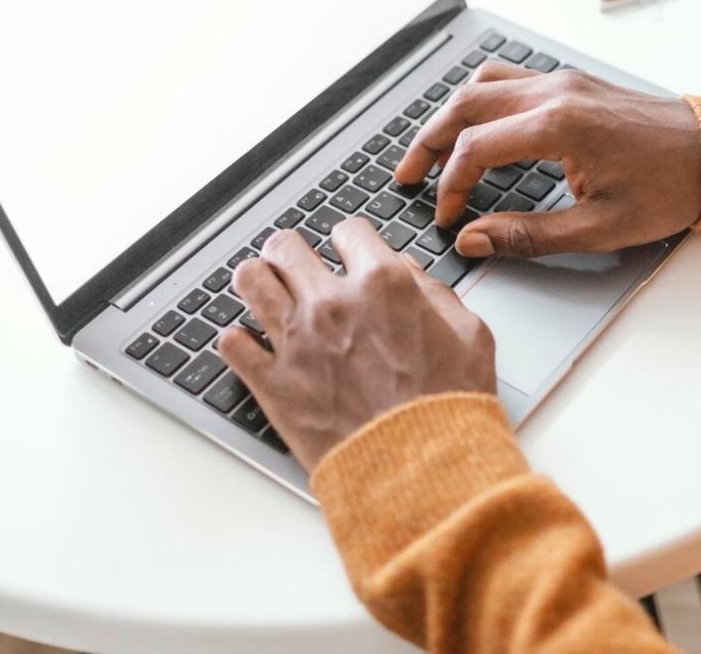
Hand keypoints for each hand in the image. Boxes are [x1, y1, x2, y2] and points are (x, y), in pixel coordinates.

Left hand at [218, 221, 495, 471]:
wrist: (422, 469)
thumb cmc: (450, 407)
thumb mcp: (469, 334)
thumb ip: (435, 293)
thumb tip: (409, 275)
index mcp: (383, 284)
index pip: (349, 231)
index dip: (350, 240)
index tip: (348, 251)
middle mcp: (333, 303)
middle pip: (285, 247)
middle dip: (291, 251)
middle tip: (294, 263)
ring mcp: (296, 341)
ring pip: (249, 280)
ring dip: (257, 280)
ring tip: (264, 288)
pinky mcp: (272, 383)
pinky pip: (230, 343)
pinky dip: (238, 340)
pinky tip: (252, 343)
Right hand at [394, 62, 700, 258]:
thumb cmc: (669, 189)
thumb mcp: (599, 228)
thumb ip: (528, 236)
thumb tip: (475, 239)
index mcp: (558, 126)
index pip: (475, 149)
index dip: (450, 186)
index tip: (448, 217)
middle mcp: (555, 93)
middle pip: (465, 105)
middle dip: (429, 142)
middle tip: (406, 176)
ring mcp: (563, 82)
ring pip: (482, 84)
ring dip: (450, 116)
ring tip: (430, 151)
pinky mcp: (572, 83)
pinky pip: (508, 79)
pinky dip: (479, 100)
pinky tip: (473, 126)